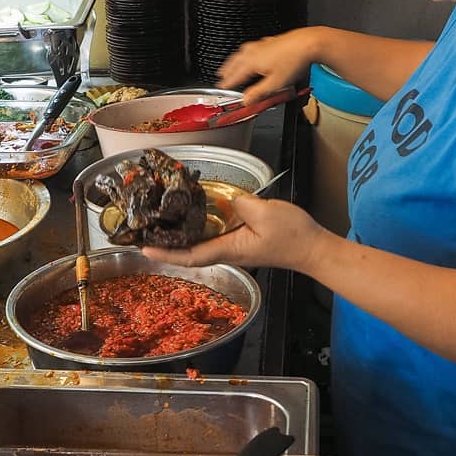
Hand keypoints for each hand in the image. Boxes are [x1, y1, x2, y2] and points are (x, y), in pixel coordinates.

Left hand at [143, 195, 328, 273]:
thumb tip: (226, 199)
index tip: (144, 248)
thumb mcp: (267, 214)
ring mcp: (232, 247)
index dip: (165, 253)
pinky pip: (210, 236)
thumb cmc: (293, 235)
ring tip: (157, 223)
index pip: (189, 256)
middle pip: (188, 252)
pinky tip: (188, 216)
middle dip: (164, 245)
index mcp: (228, 249)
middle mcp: (226, 251)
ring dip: (177, 237)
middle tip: (142, 232)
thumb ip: (242, 204)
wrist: (313, 248)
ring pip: (197, 244)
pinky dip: (195, 228)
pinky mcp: (239, 240)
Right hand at [219, 26, 325, 103]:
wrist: (309, 43)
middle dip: (226, 70)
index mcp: (251, 62)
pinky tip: (251, 52)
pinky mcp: (270, 41)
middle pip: (234, 62)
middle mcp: (253, 52)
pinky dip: (246, 52)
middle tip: (220, 76)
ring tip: (231, 64)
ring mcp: (261, 45)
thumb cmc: (294, 61)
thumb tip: (246, 101)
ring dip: (234, 60)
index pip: (234, 76)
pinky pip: (251, 47)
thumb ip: (258, 94)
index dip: (226, 83)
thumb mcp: (275, 84)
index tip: (221, 88)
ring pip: (241, 53)